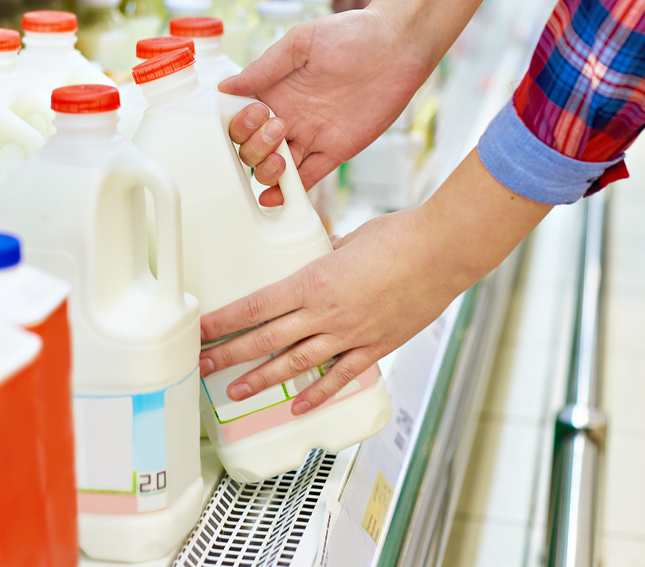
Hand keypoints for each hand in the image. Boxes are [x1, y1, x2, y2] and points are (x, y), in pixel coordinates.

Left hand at [198, 150, 551, 412]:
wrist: (442, 252)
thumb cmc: (400, 237)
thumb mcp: (350, 238)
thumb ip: (327, 251)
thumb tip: (318, 251)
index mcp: (313, 282)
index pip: (255, 306)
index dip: (223, 322)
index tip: (201, 330)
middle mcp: (325, 313)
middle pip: (265, 339)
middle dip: (228, 354)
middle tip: (202, 365)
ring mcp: (349, 334)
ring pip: (295, 363)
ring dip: (262, 379)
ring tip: (236, 390)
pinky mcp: (374, 347)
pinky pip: (339, 376)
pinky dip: (318, 393)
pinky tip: (299, 406)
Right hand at [222, 0, 508, 205]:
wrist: (397, 45)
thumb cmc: (351, 34)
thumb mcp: (300, 43)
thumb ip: (264, 68)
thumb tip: (225, 87)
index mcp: (275, 91)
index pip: (241, 119)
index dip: (240, 124)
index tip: (255, 112)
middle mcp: (288, 116)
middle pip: (253, 149)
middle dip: (255, 146)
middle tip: (277, 126)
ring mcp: (310, 137)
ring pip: (275, 167)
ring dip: (268, 170)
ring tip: (281, 157)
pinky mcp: (335, 152)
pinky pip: (307, 178)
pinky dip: (289, 192)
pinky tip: (275, 196)